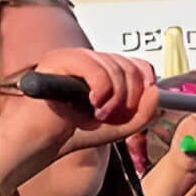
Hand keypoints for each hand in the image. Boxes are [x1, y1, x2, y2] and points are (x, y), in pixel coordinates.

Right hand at [0, 48, 159, 159]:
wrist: (40, 140)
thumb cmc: (72, 131)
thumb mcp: (118, 125)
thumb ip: (141, 113)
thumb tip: (156, 91)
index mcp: (100, 67)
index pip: (135, 63)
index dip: (144, 82)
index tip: (140, 103)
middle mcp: (87, 57)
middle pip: (129, 66)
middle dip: (129, 98)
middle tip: (113, 116)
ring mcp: (72, 56)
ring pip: (115, 69)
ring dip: (114, 100)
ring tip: (99, 116)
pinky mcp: (59, 60)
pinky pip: (96, 70)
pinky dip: (101, 91)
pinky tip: (92, 106)